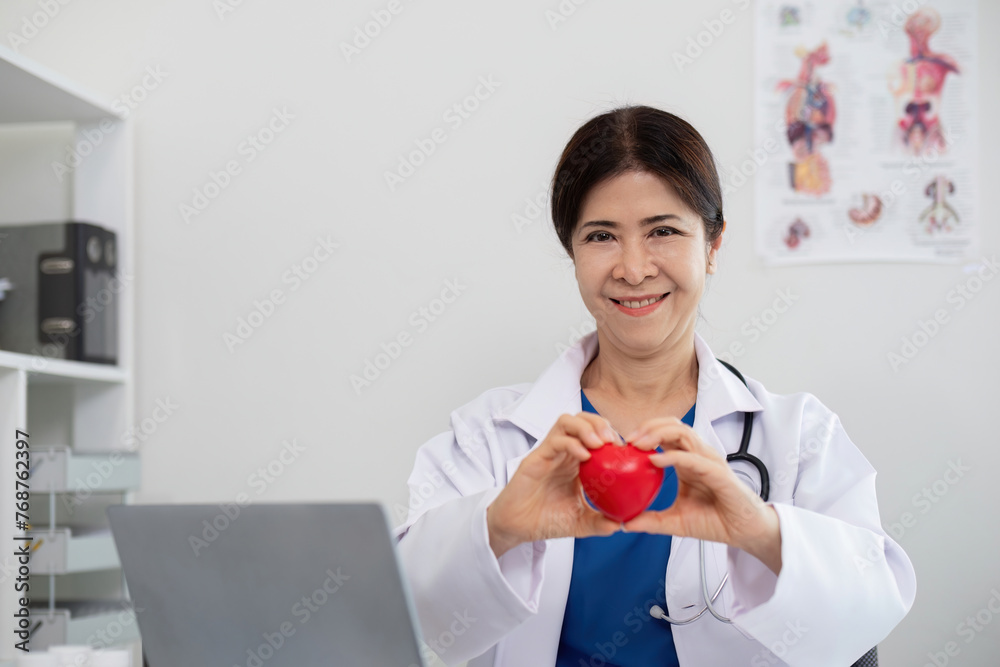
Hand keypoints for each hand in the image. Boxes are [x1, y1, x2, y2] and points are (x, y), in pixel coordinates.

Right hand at [487, 413, 621, 557]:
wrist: (516, 528)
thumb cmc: (545, 520)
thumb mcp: (580, 523)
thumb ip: (600, 522)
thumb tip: (621, 524)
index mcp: (576, 462)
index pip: (595, 433)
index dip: (611, 435)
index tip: (624, 450)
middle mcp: (563, 453)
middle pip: (582, 419)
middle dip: (600, 424)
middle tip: (613, 442)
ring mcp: (549, 453)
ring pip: (567, 421)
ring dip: (586, 427)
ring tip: (599, 443)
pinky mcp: (535, 459)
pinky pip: (554, 441)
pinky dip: (571, 443)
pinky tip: (584, 456)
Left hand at [622, 418, 781, 573]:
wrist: (744, 533)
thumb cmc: (715, 521)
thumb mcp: (675, 521)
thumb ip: (651, 520)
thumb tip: (624, 524)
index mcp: (687, 461)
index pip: (664, 434)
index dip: (643, 433)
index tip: (622, 445)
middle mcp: (697, 455)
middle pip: (672, 425)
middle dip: (648, 426)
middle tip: (628, 440)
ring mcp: (709, 461)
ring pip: (683, 432)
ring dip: (658, 433)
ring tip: (639, 444)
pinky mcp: (718, 473)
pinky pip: (693, 458)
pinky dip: (673, 456)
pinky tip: (655, 460)